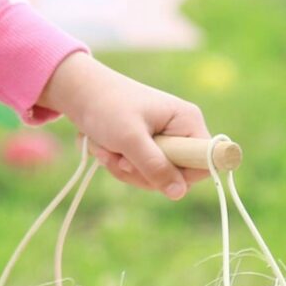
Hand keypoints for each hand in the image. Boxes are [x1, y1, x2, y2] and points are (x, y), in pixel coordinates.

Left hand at [35, 53, 208, 198]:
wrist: (79, 92)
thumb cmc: (106, 106)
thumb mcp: (129, 138)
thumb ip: (154, 165)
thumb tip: (179, 193)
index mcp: (188, 121)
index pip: (206, 162)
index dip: (183, 175)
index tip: (154, 168)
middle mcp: (181, 132)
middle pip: (176, 177)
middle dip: (141, 172)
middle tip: (118, 157)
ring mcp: (164, 142)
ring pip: (154, 178)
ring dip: (124, 168)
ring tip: (106, 147)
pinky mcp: (147, 149)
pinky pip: (140, 173)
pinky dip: (118, 165)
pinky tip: (104, 148)